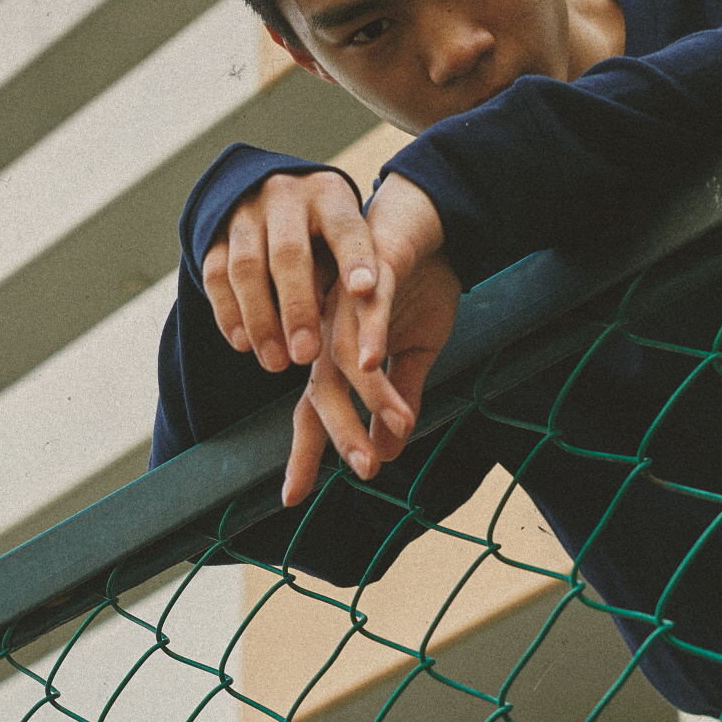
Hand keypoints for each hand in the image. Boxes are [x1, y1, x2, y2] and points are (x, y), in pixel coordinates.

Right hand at [202, 170, 377, 371]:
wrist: (268, 195)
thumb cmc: (324, 231)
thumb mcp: (347, 237)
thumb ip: (356, 271)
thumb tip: (365, 330)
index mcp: (329, 195)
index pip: (344, 226)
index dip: (354, 259)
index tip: (365, 291)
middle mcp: (285, 197)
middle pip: (288, 253)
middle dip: (297, 308)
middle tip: (306, 355)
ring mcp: (245, 213)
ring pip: (246, 267)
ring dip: (259, 319)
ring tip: (276, 362)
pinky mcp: (214, 234)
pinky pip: (215, 274)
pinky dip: (228, 313)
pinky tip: (244, 344)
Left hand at [282, 176, 461, 506]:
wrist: (428, 222)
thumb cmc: (416, 286)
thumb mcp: (415, 353)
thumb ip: (398, 399)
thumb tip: (390, 452)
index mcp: (336, 356)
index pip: (313, 413)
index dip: (305, 454)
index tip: (292, 499)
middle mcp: (330, 332)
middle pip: (322, 391)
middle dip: (341, 434)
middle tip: (366, 470)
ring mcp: (345, 302)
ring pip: (343, 356)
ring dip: (367, 394)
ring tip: (392, 424)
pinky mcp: (370, 270)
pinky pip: (365, 306)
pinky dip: (368, 334)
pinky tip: (371, 360)